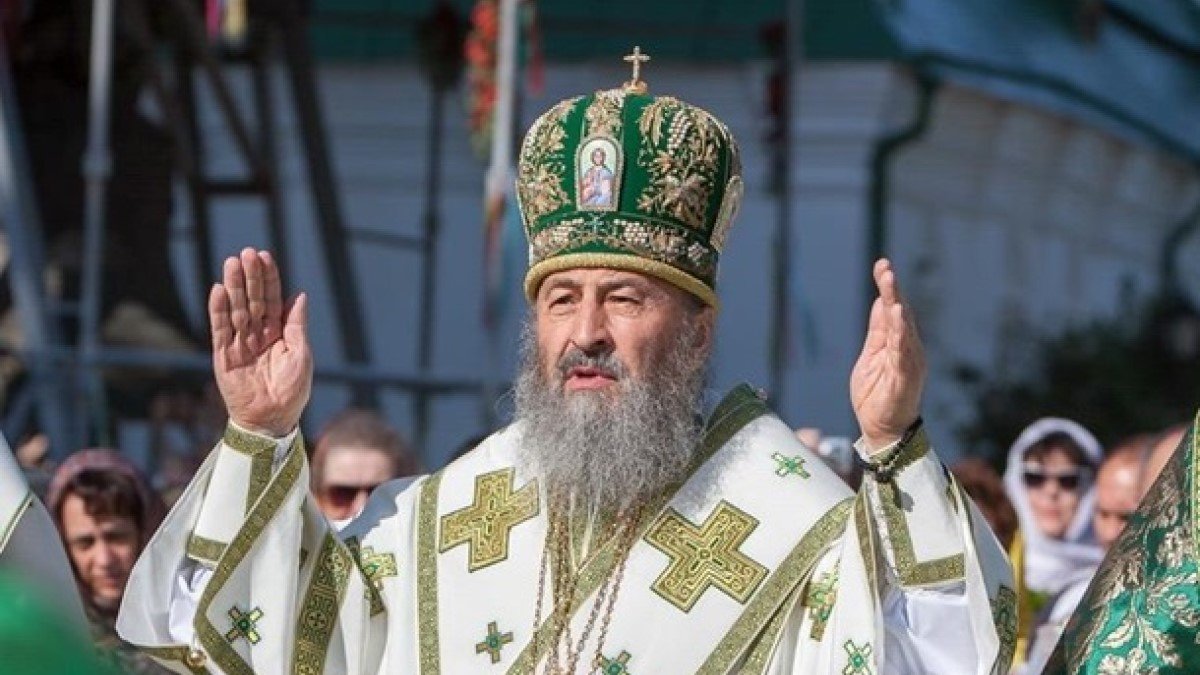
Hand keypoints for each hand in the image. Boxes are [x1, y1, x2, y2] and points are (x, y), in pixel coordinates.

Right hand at [210, 248, 311, 436]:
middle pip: (251, 300)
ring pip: (235, 310)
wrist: (272, 421)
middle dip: (249, 276)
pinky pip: (220, 330)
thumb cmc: (292, 391)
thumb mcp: (301, 355)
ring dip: (233, 287)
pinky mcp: (224, 356)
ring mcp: (239, 344)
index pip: (271, 299)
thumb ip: (296, 325)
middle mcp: (257, 335)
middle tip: (246, 252)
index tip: (265, 256)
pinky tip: (218, 290)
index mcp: (278, 333)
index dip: (268, 278)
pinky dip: (219, 311)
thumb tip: (299, 294)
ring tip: (231, 263)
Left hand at [850, 259, 925, 452]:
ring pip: (904, 330)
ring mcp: (909, 363)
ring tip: (891, 289)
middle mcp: (908, 349)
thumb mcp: (870, 357)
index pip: (893, 310)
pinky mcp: (906, 377)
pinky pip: (904, 352)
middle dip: (893, 291)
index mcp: (898, 343)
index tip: (882, 264)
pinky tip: (898, 317)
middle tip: (885, 268)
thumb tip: (881, 303)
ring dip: (898, 309)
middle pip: (901, 315)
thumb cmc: (876, 395)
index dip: (887, 288)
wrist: (882, 429)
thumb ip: (877, 332)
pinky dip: (901, 334)